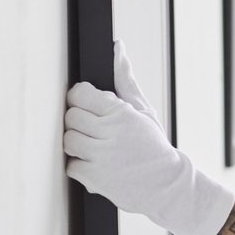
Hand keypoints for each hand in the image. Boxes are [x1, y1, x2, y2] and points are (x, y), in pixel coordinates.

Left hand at [64, 40, 234, 234]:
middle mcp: (110, 133)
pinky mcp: (95, 179)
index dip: (81, 100)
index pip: (79, 94)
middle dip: (79, 123)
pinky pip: (71, 166)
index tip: (90, 109)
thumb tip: (117, 48)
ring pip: (68, 140)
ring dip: (77, 145)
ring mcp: (101, 157)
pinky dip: (80, 168)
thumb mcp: (143, 111)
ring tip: (94, 149)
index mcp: (120, 113)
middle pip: (71, 117)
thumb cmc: (153, 147)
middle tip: (94, 131)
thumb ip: (125, 80)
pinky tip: (95, 166)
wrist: (167, 186)